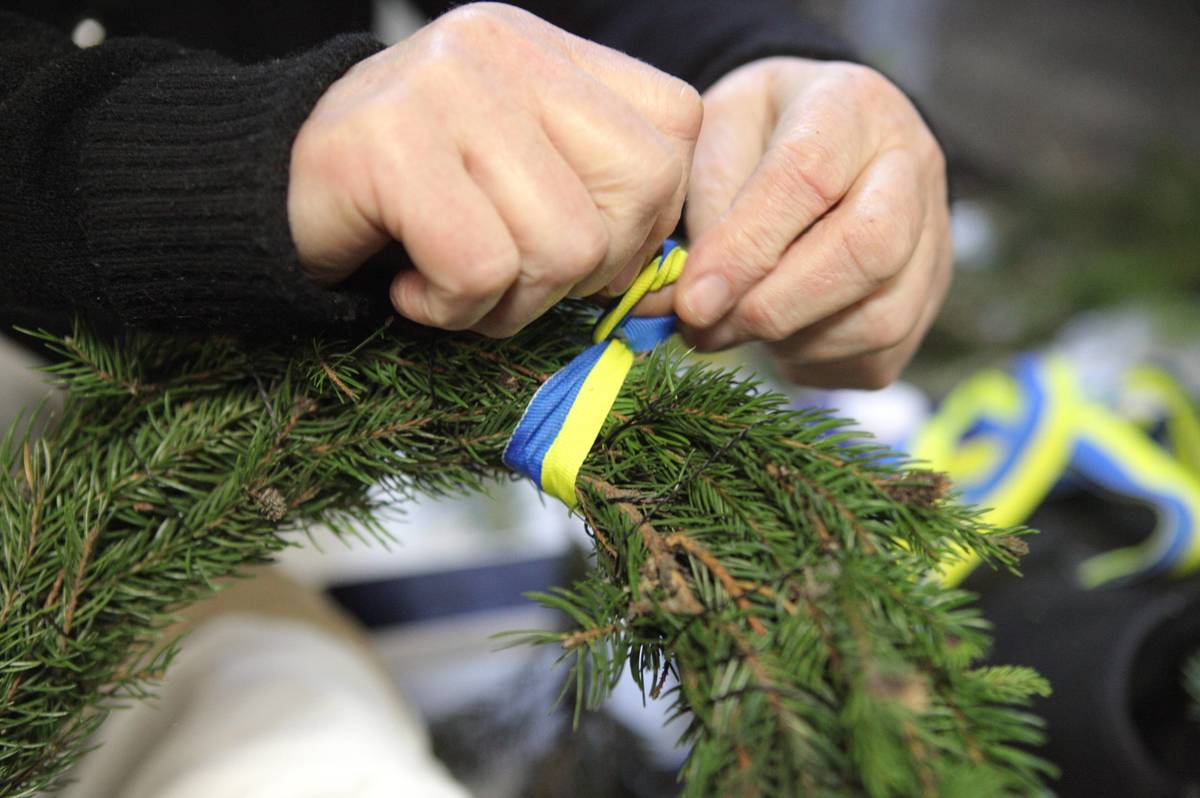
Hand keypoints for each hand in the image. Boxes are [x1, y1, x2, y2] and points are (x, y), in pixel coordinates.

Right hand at [288, 3, 700, 336]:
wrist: (263, 194)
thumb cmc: (408, 204)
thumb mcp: (518, 177)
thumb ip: (598, 197)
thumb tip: (675, 275)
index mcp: (546, 52)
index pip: (676, 130)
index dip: (645, 218)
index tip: (577, 250)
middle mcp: (502, 51)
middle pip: (639, 192)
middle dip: (583, 272)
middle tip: (509, 277)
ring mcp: (443, 89)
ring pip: (566, 245)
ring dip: (510, 303)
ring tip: (451, 284)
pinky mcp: (387, 146)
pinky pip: (482, 269)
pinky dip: (452, 310)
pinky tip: (412, 289)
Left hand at [672, 57, 950, 387]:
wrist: (813, 146)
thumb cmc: (751, 138)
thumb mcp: (714, 136)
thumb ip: (708, 203)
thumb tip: (701, 297)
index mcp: (851, 105)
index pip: (809, 176)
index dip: (747, 247)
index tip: (692, 298)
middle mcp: (914, 165)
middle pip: (870, 250)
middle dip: (777, 304)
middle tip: (706, 327)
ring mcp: (934, 237)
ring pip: (879, 318)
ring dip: (790, 340)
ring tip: (728, 329)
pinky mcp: (927, 300)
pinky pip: (875, 355)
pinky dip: (813, 359)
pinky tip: (774, 334)